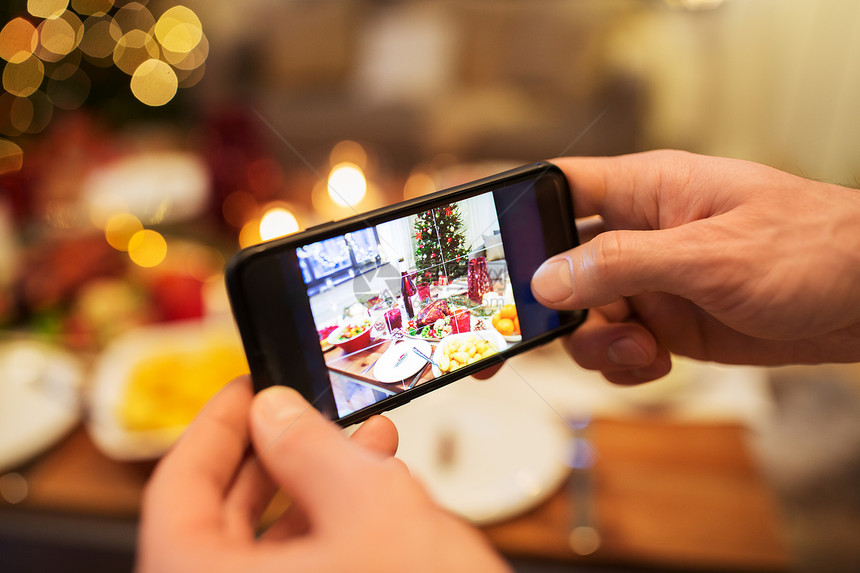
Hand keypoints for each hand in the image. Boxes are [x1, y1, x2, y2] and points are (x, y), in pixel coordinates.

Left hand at [138, 376, 508, 572]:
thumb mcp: (372, 509)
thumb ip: (310, 448)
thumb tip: (273, 411)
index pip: (175, 493)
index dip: (211, 429)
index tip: (243, 391)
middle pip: (219, 522)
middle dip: (272, 455)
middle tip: (301, 410)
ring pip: (267, 552)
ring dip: (311, 489)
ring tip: (362, 442)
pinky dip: (331, 531)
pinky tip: (375, 493)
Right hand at [531, 150, 859, 383]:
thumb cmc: (811, 248)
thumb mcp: (709, 254)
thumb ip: (622, 265)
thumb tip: (547, 282)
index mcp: (646, 191)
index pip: (560, 189)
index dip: (515, 212)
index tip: (480, 251)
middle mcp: (641, 236)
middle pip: (558, 265)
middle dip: (540, 302)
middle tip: (513, 335)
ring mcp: (652, 284)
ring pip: (583, 316)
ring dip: (594, 343)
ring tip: (638, 350)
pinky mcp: (668, 325)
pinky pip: (617, 348)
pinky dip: (623, 364)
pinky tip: (653, 362)